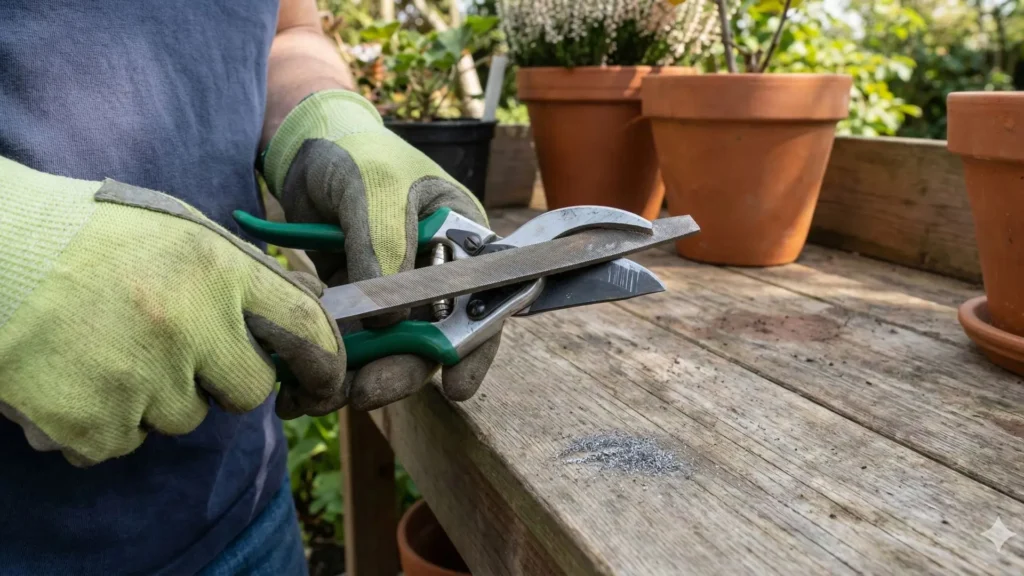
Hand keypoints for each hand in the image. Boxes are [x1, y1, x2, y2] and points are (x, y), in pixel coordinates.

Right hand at [0, 157, 347, 465]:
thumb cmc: (86, 235)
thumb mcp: (177, 229)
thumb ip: (241, 272)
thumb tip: (307, 307)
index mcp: (215, 268)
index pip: (306, 327)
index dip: (327, 362)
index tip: (326, 380)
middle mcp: (188, 324)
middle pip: (250, 392)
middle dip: (225, 382)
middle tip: (180, 353)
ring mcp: (139, 378)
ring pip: (183, 420)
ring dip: (156, 398)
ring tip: (108, 349)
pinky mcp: (91, 423)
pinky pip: (123, 442)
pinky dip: (102, 421)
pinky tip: (74, 376)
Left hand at [262, 90, 501, 409]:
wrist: (307, 149)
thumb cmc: (358, 155)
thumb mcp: (376, 190)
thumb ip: (384, 248)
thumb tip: (388, 322)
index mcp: (463, 242)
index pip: (482, 302)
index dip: (474, 348)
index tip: (455, 387)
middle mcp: (438, 274)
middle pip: (432, 338)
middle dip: (401, 369)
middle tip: (365, 393)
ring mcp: (397, 293)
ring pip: (389, 348)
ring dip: (361, 374)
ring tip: (323, 396)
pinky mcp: (358, 303)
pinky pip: (353, 341)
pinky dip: (331, 361)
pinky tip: (302, 383)